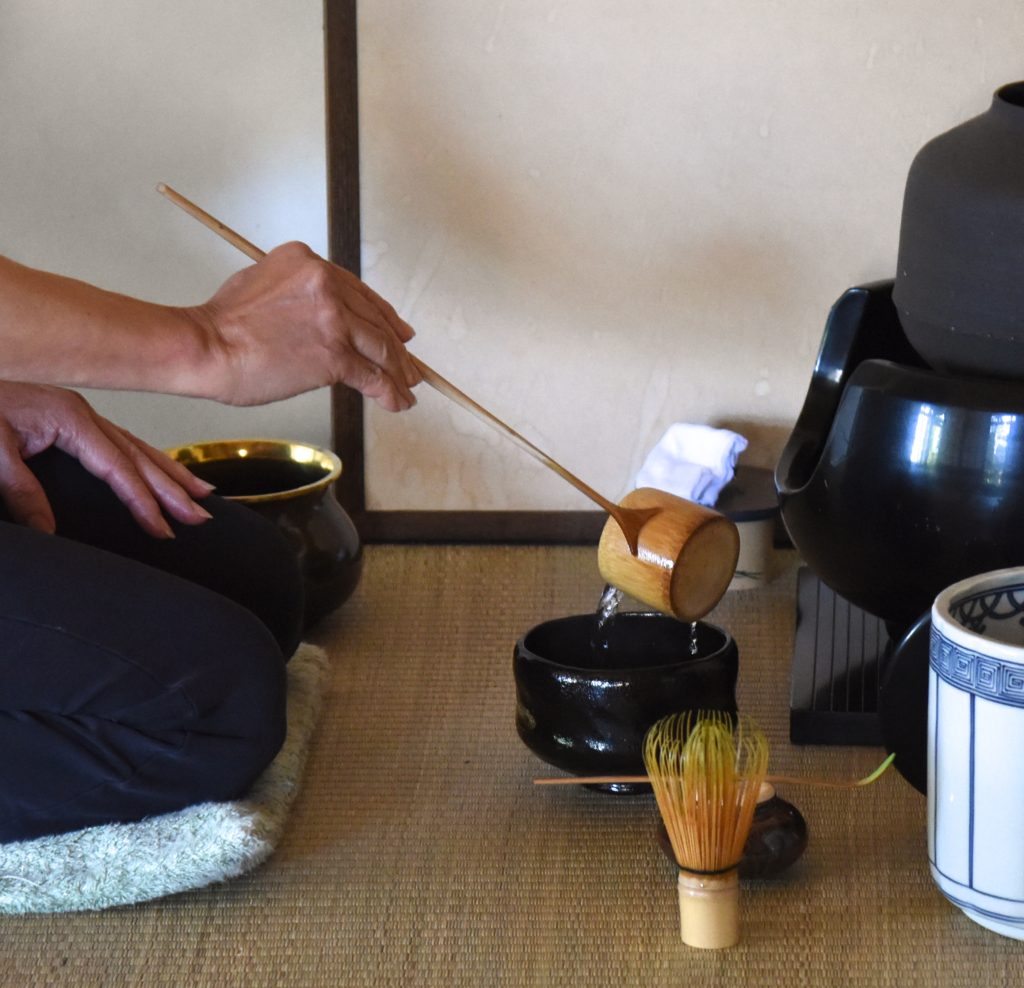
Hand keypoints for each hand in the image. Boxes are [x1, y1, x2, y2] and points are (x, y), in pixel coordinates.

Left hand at [0, 381, 214, 537]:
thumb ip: (22, 488)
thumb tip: (50, 528)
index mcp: (69, 418)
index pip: (118, 468)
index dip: (143, 501)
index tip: (162, 528)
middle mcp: (81, 413)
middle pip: (140, 456)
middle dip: (174, 488)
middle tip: (202, 515)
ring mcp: (77, 412)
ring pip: (136, 446)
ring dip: (170, 472)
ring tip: (201, 493)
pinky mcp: (67, 416)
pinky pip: (120, 441)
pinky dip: (145, 458)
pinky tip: (157, 470)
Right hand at [187, 243, 420, 410]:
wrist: (205, 347)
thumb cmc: (223, 325)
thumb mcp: (262, 283)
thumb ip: (298, 292)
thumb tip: (323, 316)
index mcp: (308, 262)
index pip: (359, 292)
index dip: (384, 317)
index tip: (398, 332)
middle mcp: (326, 284)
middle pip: (375, 320)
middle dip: (397, 348)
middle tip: (410, 366)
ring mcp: (333, 320)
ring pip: (380, 348)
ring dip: (399, 372)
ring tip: (408, 388)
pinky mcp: (334, 355)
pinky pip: (372, 376)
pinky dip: (389, 392)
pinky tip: (397, 403)